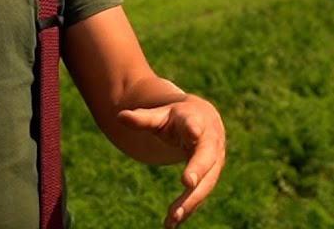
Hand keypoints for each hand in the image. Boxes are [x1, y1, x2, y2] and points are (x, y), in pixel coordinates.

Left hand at [118, 96, 224, 228]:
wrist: (203, 121)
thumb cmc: (176, 119)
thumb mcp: (160, 116)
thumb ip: (142, 119)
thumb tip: (119, 116)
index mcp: (195, 119)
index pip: (194, 123)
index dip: (193, 128)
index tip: (193, 132)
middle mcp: (210, 141)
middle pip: (206, 156)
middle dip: (198, 169)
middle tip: (187, 182)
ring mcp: (214, 160)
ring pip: (206, 181)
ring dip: (191, 200)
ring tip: (173, 217)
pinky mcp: (210, 177)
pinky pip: (200, 194)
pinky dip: (188, 209)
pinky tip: (172, 223)